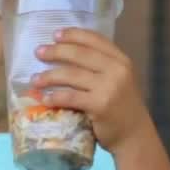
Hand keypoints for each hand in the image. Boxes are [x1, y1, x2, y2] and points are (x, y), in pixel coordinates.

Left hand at [30, 28, 154, 153]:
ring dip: (49, 76)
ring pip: (71, 75)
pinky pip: (70, 97)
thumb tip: (66, 52)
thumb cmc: (121, 107)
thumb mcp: (119, 79)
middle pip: (79, 54)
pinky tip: (45, 98)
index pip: (95, 40)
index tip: (55, 35)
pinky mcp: (100, 105)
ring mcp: (109, 87)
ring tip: (35, 79)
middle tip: (38, 52)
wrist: (134, 135)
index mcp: (121, 60)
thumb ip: (101, 66)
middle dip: (55, 51)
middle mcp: (116, 70)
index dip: (73, 35)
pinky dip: (55, 97)